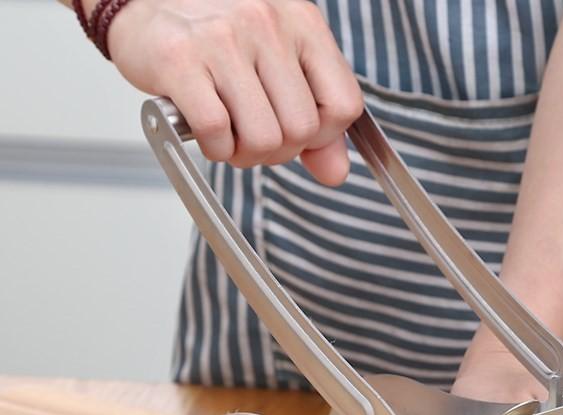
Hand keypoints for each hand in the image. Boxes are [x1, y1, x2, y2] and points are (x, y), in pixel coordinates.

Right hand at [107, 0, 362, 182]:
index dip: (324, 136)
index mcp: (302, 23)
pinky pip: (217, 134)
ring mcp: (223, 40)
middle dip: (278, 151)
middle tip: (252, 134)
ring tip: (229, 132)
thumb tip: (335, 173)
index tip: (299, 134)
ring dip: (244, 154)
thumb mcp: (279, 67)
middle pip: (302, 131)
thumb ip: (316, 121)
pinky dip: (214, 148)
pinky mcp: (180, 61)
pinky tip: (205, 131)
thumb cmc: (216, 37)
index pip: (344, 105)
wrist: (141, 0)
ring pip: (263, 139)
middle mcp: (267, 24)